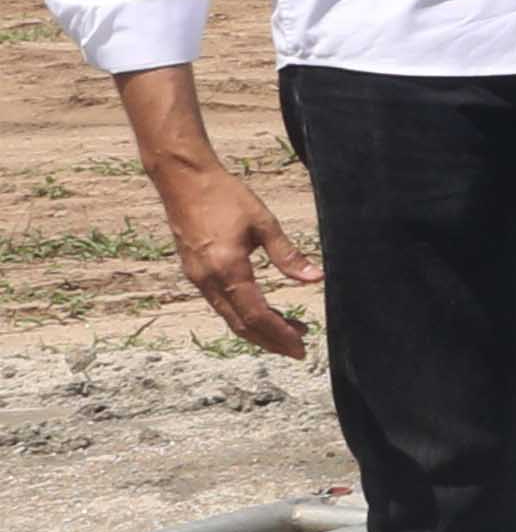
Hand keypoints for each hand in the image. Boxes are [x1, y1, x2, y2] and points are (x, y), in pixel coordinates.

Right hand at [157, 161, 317, 357]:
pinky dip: (243, 315)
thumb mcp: (264, 223)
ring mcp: (198, 278)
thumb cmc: (225, 197)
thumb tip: (316, 279)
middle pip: (241, 324)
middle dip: (270, 341)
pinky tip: (264, 312)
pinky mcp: (195, 273)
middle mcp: (208, 280)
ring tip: (289, 333)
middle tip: (298, 349)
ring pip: (229, 316)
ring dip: (259, 329)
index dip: (279, 334)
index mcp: (227, 269)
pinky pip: (221, 304)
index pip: (256, 314)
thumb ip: (288, 255)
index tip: (301, 346)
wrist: (184, 181)